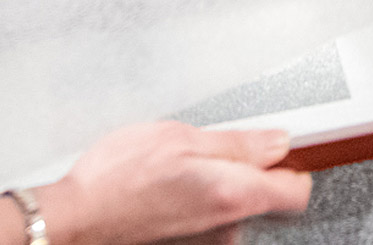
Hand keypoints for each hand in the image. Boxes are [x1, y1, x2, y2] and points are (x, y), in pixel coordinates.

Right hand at [42, 121, 310, 244]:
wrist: (75, 219)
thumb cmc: (118, 178)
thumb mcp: (180, 137)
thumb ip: (238, 143)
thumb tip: (278, 141)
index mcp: (234, 194)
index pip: (297, 189)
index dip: (295, 164)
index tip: (284, 147)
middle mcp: (227, 227)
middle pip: (263, 197)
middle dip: (243, 170)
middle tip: (206, 149)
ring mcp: (207, 243)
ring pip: (230, 206)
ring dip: (213, 185)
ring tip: (174, 169)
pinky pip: (206, 220)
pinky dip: (193, 203)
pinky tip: (164, 189)